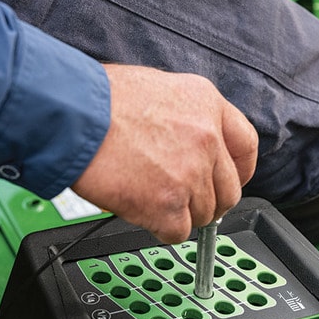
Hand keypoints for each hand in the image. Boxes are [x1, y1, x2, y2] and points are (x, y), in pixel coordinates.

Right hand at [71, 64, 257, 243]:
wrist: (73, 114)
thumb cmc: (100, 99)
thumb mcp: (159, 87)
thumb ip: (185, 116)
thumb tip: (189, 139)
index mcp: (207, 104)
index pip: (246, 146)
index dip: (240, 171)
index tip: (232, 181)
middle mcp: (207, 138)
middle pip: (228, 190)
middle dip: (208, 201)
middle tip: (184, 201)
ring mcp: (190, 173)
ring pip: (204, 214)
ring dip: (180, 214)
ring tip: (149, 199)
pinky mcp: (168, 204)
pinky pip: (178, 232)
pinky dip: (161, 229)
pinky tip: (142, 211)